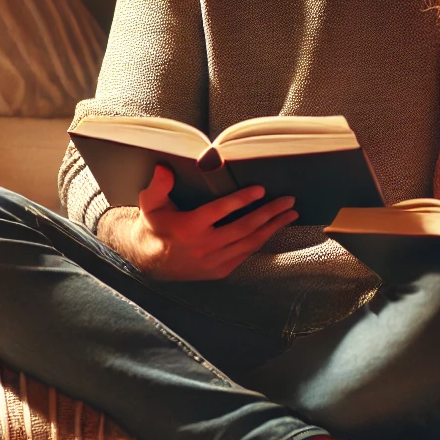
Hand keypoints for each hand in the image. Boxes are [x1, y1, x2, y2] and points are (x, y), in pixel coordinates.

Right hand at [101, 165, 297, 281]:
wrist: (149, 262)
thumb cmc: (154, 227)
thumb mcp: (150, 204)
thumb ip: (158, 185)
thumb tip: (164, 168)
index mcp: (188, 228)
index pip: (220, 211)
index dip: (241, 200)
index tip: (260, 190)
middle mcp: (203, 247)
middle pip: (243, 227)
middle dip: (269, 212)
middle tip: (288, 200)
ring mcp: (213, 261)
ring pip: (249, 243)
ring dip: (272, 227)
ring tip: (289, 214)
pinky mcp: (219, 270)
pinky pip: (245, 254)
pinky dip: (261, 241)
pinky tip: (273, 229)